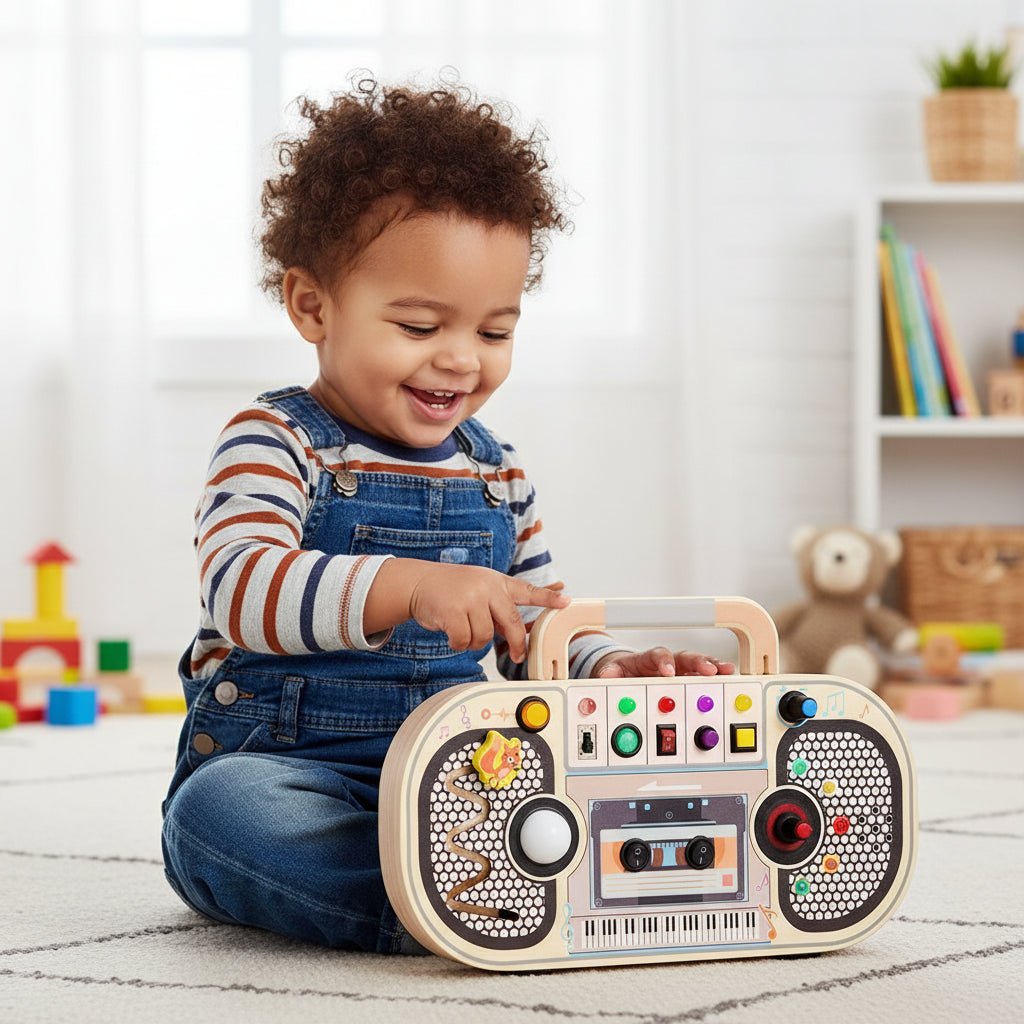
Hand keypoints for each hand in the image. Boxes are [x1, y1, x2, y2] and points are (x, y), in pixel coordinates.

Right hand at [409, 564, 568, 661]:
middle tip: (517, 656)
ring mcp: (470, 598)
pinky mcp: (453, 611)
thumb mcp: (478, 589)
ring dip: (474, 642)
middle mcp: (486, 587)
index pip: (526, 590)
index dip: (547, 598)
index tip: (566, 602)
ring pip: (485, 637)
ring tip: (462, 629)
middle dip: (516, 644)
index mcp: (497, 582)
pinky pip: (465, 641)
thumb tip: (514, 635)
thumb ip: (497, 607)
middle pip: (512, 623)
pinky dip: (458, 644)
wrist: (418, 582)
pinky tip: (450, 631)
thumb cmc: (451, 590)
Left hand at [594, 647, 734, 678]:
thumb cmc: (622, 672)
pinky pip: (705, 678)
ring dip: (714, 667)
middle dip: (698, 662)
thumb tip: (605, 676)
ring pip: (699, 665)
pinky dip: (717, 678)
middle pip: (685, 657)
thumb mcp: (611, 675)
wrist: (625, 674)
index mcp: (648, 658)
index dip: (664, 662)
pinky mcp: (688, 680)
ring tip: (728, 670)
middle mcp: (668, 661)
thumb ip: (608, 676)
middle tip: (710, 670)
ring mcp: (681, 670)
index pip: (657, 655)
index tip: (668, 671)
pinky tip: (730, 679)